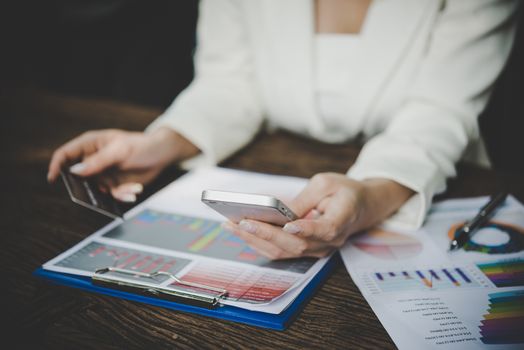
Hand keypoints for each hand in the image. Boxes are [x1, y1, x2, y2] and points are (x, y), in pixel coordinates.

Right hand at [47, 127, 198, 201]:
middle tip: (101, 190)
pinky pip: (112, 195)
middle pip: (78, 177)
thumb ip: (98, 161)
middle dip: (88, 187)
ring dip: (113, 192)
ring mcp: (104, 173)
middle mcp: (94, 160)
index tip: (53, 178)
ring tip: (129, 188)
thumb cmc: (141, 145)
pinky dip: (123, 194)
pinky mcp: (115, 184)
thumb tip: (75, 171)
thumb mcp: (120, 151)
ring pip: (97, 190)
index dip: (57, 165)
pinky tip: (135, 190)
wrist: (162, 154)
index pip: (66, 154)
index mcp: (91, 145)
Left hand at [223, 173, 413, 258]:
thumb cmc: (344, 191)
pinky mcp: (305, 250)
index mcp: (341, 221)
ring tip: (231, 224)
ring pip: (283, 251)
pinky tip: (239, 229)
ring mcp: (316, 250)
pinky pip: (280, 251)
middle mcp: (329, 242)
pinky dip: (258, 242)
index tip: (289, 225)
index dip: (307, 229)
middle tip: (240, 221)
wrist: (361, 207)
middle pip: (295, 244)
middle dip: (265, 233)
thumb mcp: (327, 183)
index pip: (325, 229)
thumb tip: (280, 211)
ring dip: (255, 239)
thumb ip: (305, 199)